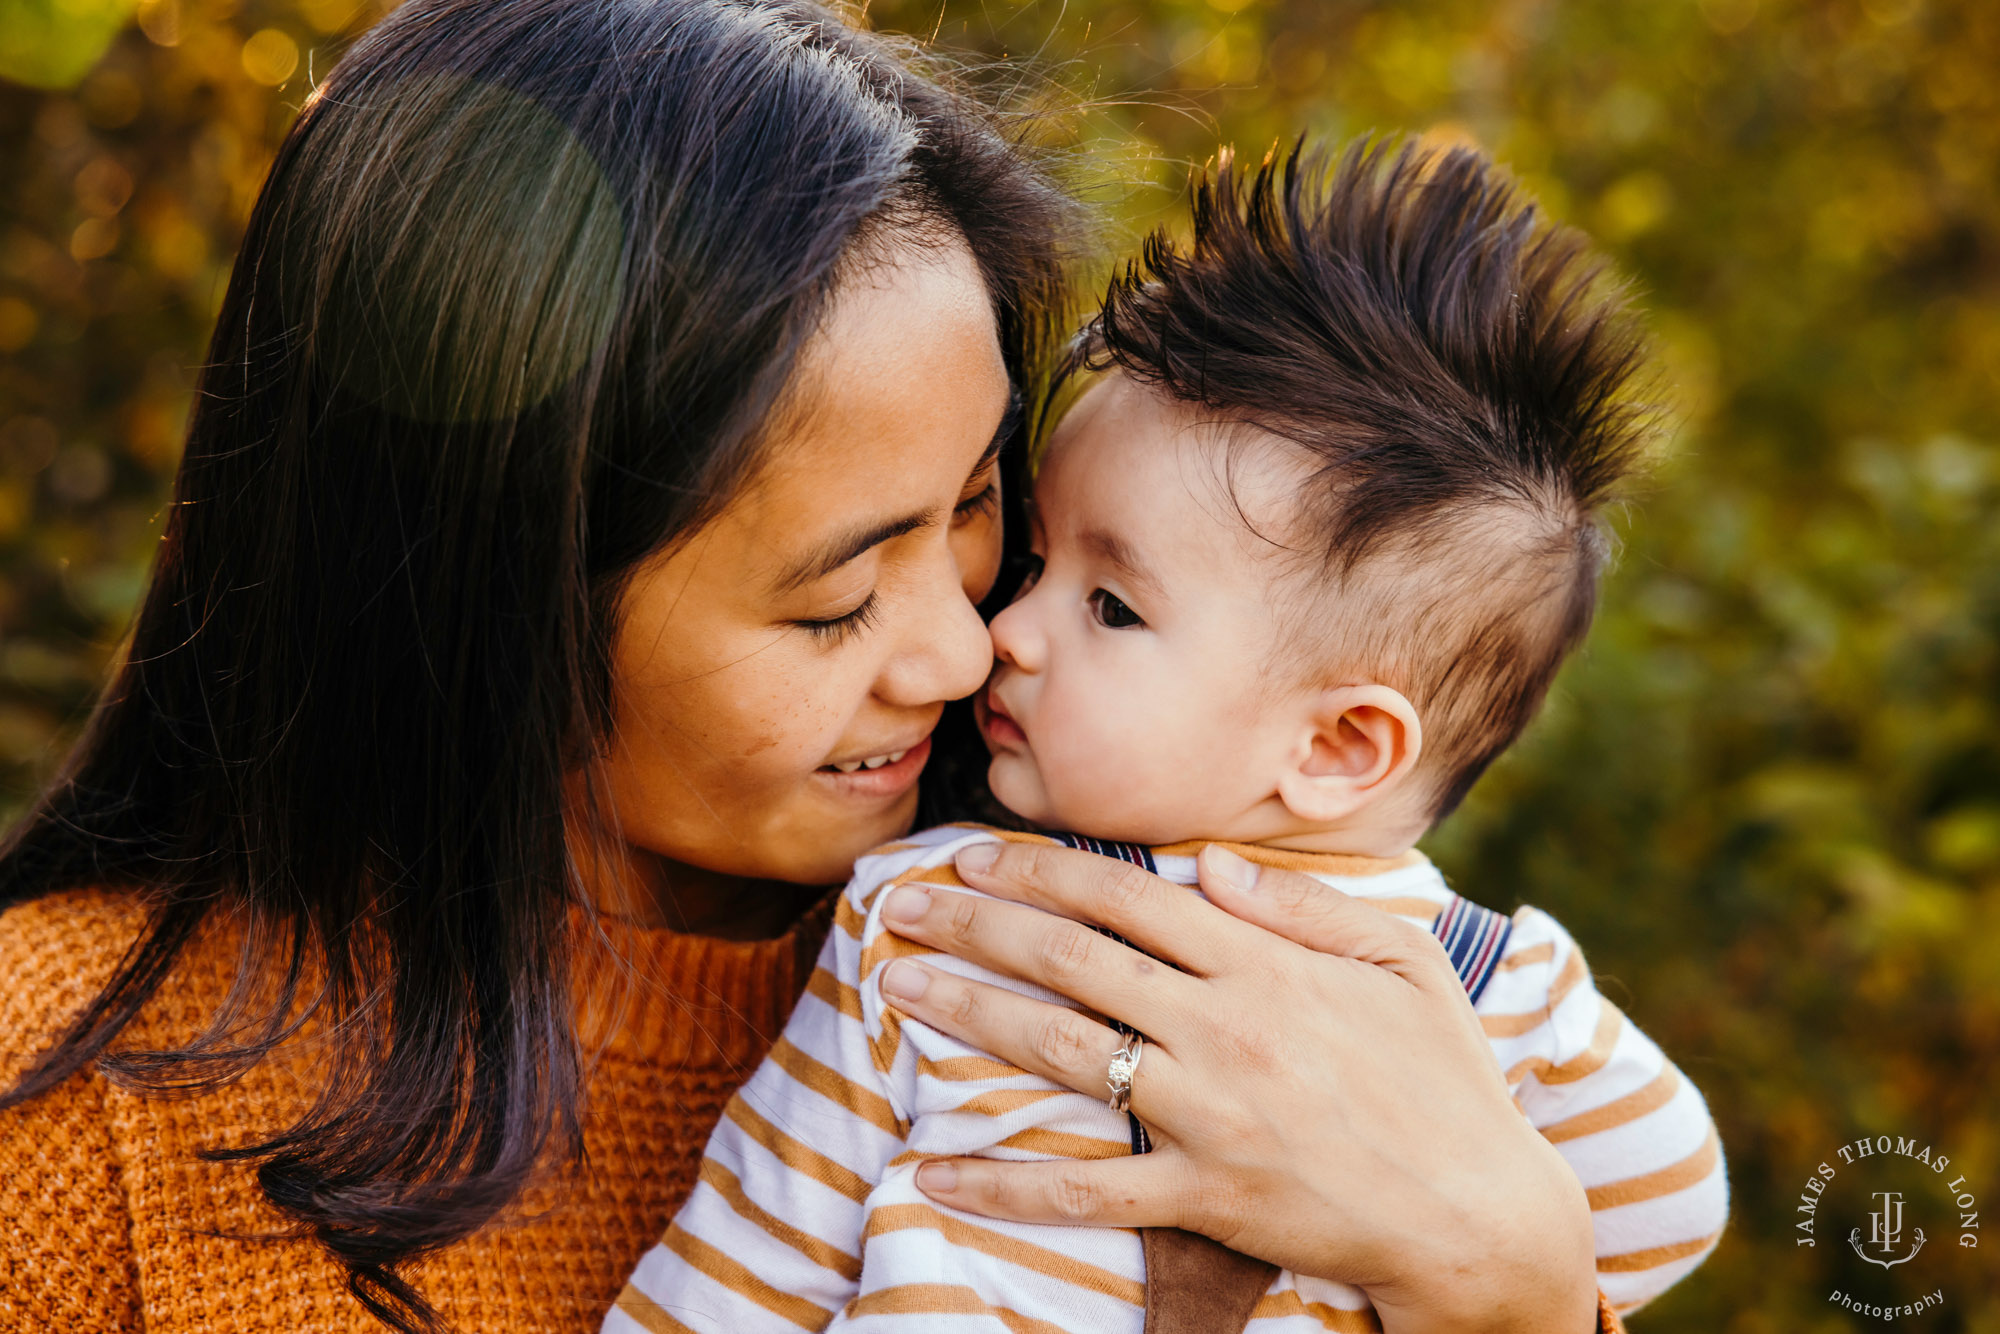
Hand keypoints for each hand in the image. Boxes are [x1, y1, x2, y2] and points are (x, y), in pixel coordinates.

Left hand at [874, 840, 1599, 1333]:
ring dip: (968, 1012)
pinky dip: (1004, 1182)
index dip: (1040, 869)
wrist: (1481, 1213)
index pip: (1126, 896)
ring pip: (1061, 1050)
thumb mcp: (1400, 960)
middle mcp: (1224, 1026)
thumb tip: (1207, 862)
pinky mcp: (1204, 1197)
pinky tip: (933, 1169)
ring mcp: (1209, 1114)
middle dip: (975, 922)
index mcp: (1264, 963)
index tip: (975, 856)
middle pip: (1072, 958)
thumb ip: (1301, 905)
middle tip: (900, 903)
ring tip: (896, 987)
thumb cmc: (1445, 1079)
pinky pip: (1085, 1191)